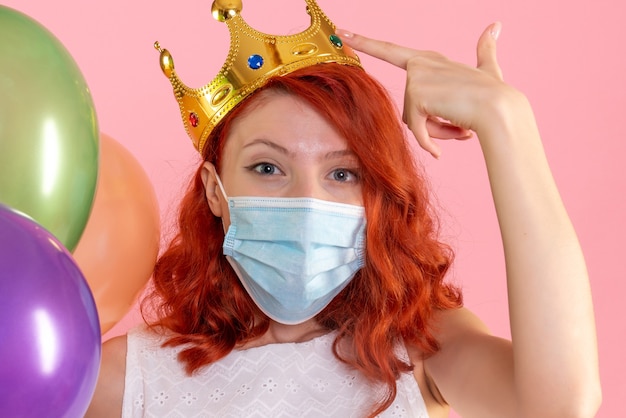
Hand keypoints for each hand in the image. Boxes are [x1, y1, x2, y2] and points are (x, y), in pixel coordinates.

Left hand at [337, 22, 512, 157]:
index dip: (364, 42)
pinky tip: (447, 144)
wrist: (501, 110)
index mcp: (429, 59)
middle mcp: (420, 63)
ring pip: (411, 120)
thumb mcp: (487, 68)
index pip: (390, 50)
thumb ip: (485, 48)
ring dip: (434, 132)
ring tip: (459, 128)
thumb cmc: (495, 93)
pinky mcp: (417, 93)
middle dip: (430, 125)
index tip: (340, 31)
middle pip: (408, 107)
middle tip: (458, 127)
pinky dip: (430, 141)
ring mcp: (417, 77)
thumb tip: (496, 25)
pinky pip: (415, 128)